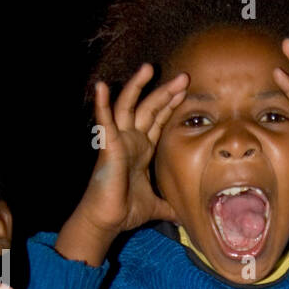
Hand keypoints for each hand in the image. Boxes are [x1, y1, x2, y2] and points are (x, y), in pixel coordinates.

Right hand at [60, 64, 188, 261]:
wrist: (108, 220)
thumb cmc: (126, 210)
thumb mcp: (157, 206)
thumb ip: (169, 206)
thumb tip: (184, 216)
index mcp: (142, 149)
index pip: (158, 120)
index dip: (170, 105)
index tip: (186, 91)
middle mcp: (130, 140)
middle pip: (149, 108)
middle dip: (165, 92)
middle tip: (184, 77)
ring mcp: (118, 140)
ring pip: (128, 106)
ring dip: (137, 87)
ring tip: (148, 68)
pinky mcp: (107, 146)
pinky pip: (104, 121)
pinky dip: (102, 104)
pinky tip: (103, 86)